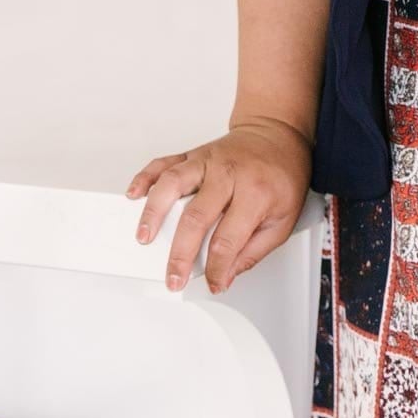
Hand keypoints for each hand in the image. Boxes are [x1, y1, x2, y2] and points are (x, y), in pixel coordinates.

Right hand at [124, 118, 313, 294]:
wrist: (278, 135)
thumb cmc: (281, 176)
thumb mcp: (283, 218)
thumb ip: (254, 250)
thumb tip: (226, 276)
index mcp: (255, 193)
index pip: (228, 239)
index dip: (217, 268)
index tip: (213, 282)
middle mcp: (228, 174)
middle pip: (196, 218)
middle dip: (180, 255)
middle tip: (173, 277)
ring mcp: (207, 161)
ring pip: (173, 184)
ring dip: (154, 213)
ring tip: (144, 237)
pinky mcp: (193, 154)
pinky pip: (163, 163)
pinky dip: (145, 178)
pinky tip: (134, 195)